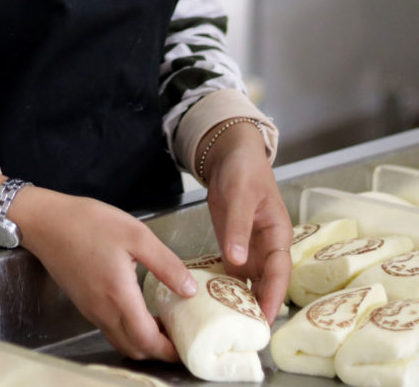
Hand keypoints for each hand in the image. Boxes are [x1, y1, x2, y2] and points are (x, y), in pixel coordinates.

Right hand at [11, 186, 196, 360]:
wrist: (46, 222)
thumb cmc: (89, 223)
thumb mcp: (135, 234)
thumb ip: (165, 264)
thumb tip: (189, 290)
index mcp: (119, 296)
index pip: (148, 341)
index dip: (170, 349)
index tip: (187, 344)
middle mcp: (103, 311)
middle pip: (135, 348)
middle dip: (159, 351)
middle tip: (179, 335)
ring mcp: (91, 310)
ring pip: (121, 341)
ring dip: (143, 342)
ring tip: (163, 323)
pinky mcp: (84, 303)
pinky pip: (110, 328)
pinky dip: (128, 330)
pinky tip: (138, 309)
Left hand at [199, 122, 291, 323]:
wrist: (230, 156)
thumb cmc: (244, 170)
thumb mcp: (241, 194)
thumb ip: (238, 227)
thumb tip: (237, 261)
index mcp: (278, 236)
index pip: (280, 273)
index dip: (274, 297)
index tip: (266, 320)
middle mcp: (266, 249)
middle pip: (267, 286)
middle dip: (259, 310)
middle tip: (245, 335)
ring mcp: (249, 250)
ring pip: (249, 284)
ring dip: (241, 304)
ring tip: (228, 327)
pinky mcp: (233, 248)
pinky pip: (231, 275)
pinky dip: (224, 289)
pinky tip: (212, 304)